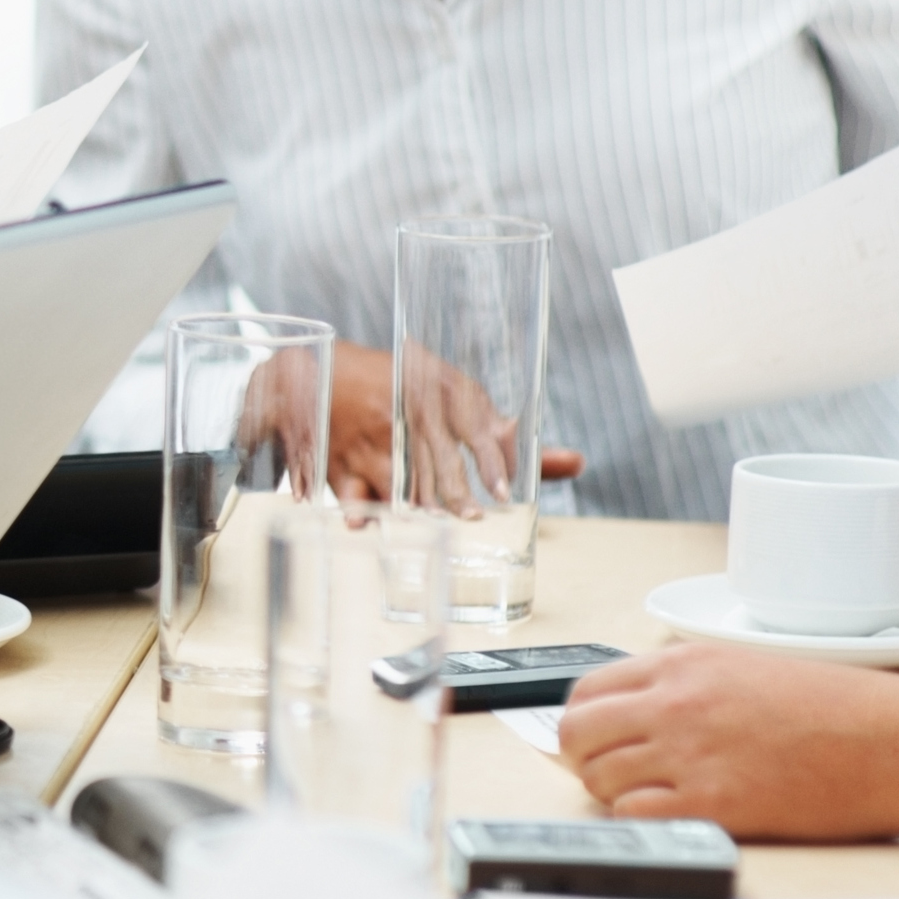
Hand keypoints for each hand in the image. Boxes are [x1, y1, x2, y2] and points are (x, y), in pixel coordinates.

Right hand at [328, 341, 582, 501]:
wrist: (324, 372)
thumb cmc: (403, 390)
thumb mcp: (453, 398)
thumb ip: (504, 437)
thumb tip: (574, 464)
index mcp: (439, 394)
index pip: (470, 427)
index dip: (488, 460)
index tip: (503, 490)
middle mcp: (406, 415)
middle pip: (435, 458)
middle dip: (453, 489)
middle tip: (472, 517)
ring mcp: (371, 441)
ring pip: (397, 479)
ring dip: (413, 504)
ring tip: (432, 526)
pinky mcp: (342, 465)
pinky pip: (349, 492)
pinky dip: (355, 509)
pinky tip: (363, 525)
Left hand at [558, 645, 898, 839]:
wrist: (894, 742)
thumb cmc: (838, 709)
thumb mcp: (747, 670)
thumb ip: (684, 687)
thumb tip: (634, 718)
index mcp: (683, 664)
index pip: (587, 691)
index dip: (587, 721)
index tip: (597, 739)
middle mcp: (676, 703)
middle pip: (578, 734)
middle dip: (586, 758)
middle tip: (615, 772)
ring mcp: (690, 753)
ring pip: (598, 779)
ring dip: (616, 792)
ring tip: (659, 794)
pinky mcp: (712, 804)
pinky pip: (635, 815)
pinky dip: (644, 819)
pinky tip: (678, 813)